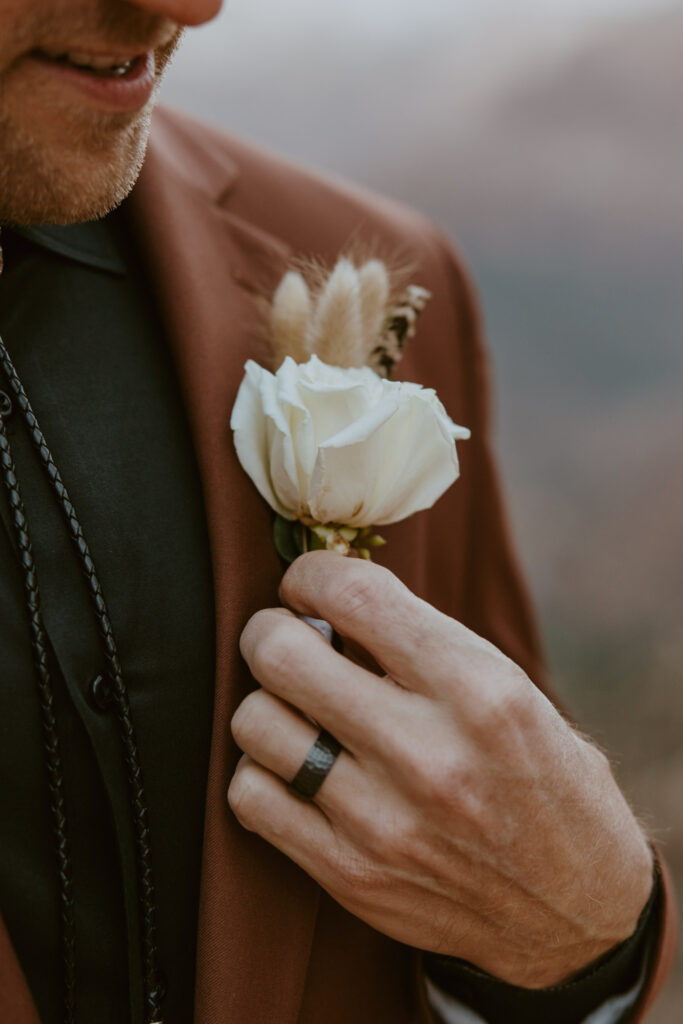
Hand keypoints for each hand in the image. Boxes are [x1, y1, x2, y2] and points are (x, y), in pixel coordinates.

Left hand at [228, 551, 653, 987]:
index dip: (310, 574)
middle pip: (280, 655)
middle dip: (271, 631)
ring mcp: (381, 820)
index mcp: (478, 688)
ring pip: (254, 722)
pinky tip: (294, 766)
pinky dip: (262, 771)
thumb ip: (420, 642)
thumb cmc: (542, 776)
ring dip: (267, 703)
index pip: (352, 595)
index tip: (306, 583)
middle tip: (287, 638)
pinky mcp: (350, 874)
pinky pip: (251, 797)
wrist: (575, 907)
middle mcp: (426, 752)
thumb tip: (325, 598)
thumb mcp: (510, 688)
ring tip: (298, 708)